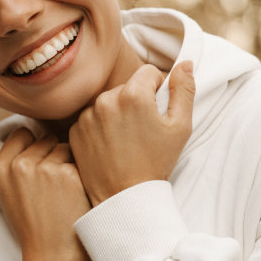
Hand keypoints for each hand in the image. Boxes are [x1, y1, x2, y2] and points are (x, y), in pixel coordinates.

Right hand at [0, 128, 91, 260]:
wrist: (52, 256)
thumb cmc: (33, 225)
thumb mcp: (9, 193)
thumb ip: (13, 164)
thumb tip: (25, 132)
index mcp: (0, 167)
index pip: (21, 132)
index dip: (34, 144)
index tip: (40, 159)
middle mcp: (19, 165)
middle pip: (45, 137)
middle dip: (53, 153)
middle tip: (54, 183)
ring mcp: (44, 168)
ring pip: (65, 146)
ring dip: (69, 162)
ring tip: (65, 191)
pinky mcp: (69, 174)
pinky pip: (81, 160)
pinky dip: (82, 174)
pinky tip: (77, 195)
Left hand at [69, 62, 194, 204]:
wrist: (124, 197)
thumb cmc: (156, 163)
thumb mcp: (180, 127)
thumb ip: (184, 90)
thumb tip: (186, 63)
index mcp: (133, 94)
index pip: (148, 73)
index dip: (157, 90)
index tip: (157, 112)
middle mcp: (105, 99)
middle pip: (126, 87)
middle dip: (136, 101)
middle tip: (143, 130)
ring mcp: (87, 115)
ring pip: (108, 102)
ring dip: (117, 113)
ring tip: (126, 140)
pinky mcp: (74, 130)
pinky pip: (91, 118)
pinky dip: (100, 127)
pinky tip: (110, 146)